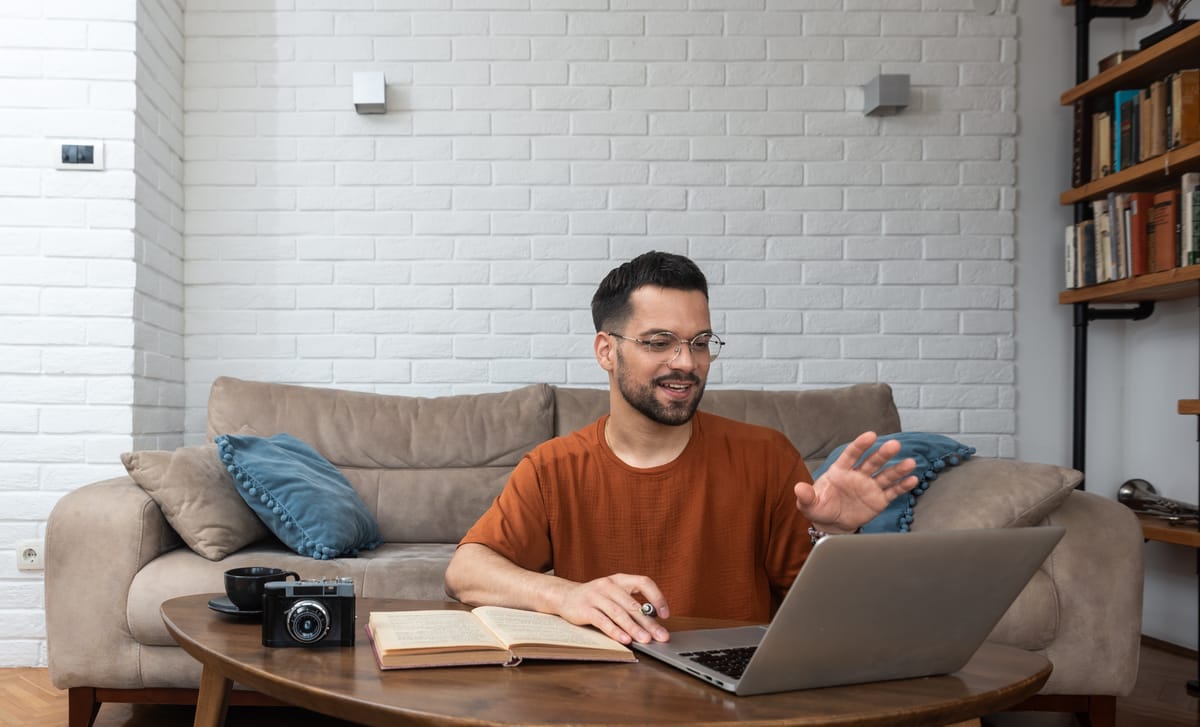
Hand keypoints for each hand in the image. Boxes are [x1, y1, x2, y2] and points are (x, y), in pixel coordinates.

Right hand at [555, 573, 669, 644]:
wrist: (564, 596)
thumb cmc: (595, 598)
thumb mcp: (613, 595)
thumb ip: (630, 604)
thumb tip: (653, 623)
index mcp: (620, 579)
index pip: (643, 582)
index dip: (657, 597)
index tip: (665, 614)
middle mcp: (608, 585)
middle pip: (632, 604)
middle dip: (649, 622)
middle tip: (661, 636)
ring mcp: (596, 596)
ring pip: (619, 613)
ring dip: (634, 628)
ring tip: (646, 640)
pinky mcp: (585, 608)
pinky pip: (602, 620)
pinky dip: (615, 631)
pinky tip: (625, 640)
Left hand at [794, 431, 917, 533]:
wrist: (831, 524)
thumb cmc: (819, 508)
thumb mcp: (809, 504)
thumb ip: (806, 496)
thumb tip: (798, 488)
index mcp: (840, 471)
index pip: (851, 454)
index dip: (860, 445)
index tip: (870, 435)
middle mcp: (858, 475)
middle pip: (872, 461)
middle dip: (883, 453)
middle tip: (894, 445)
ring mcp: (870, 486)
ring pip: (885, 475)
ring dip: (898, 469)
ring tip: (910, 463)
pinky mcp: (879, 500)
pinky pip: (892, 491)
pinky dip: (902, 486)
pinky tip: (913, 479)